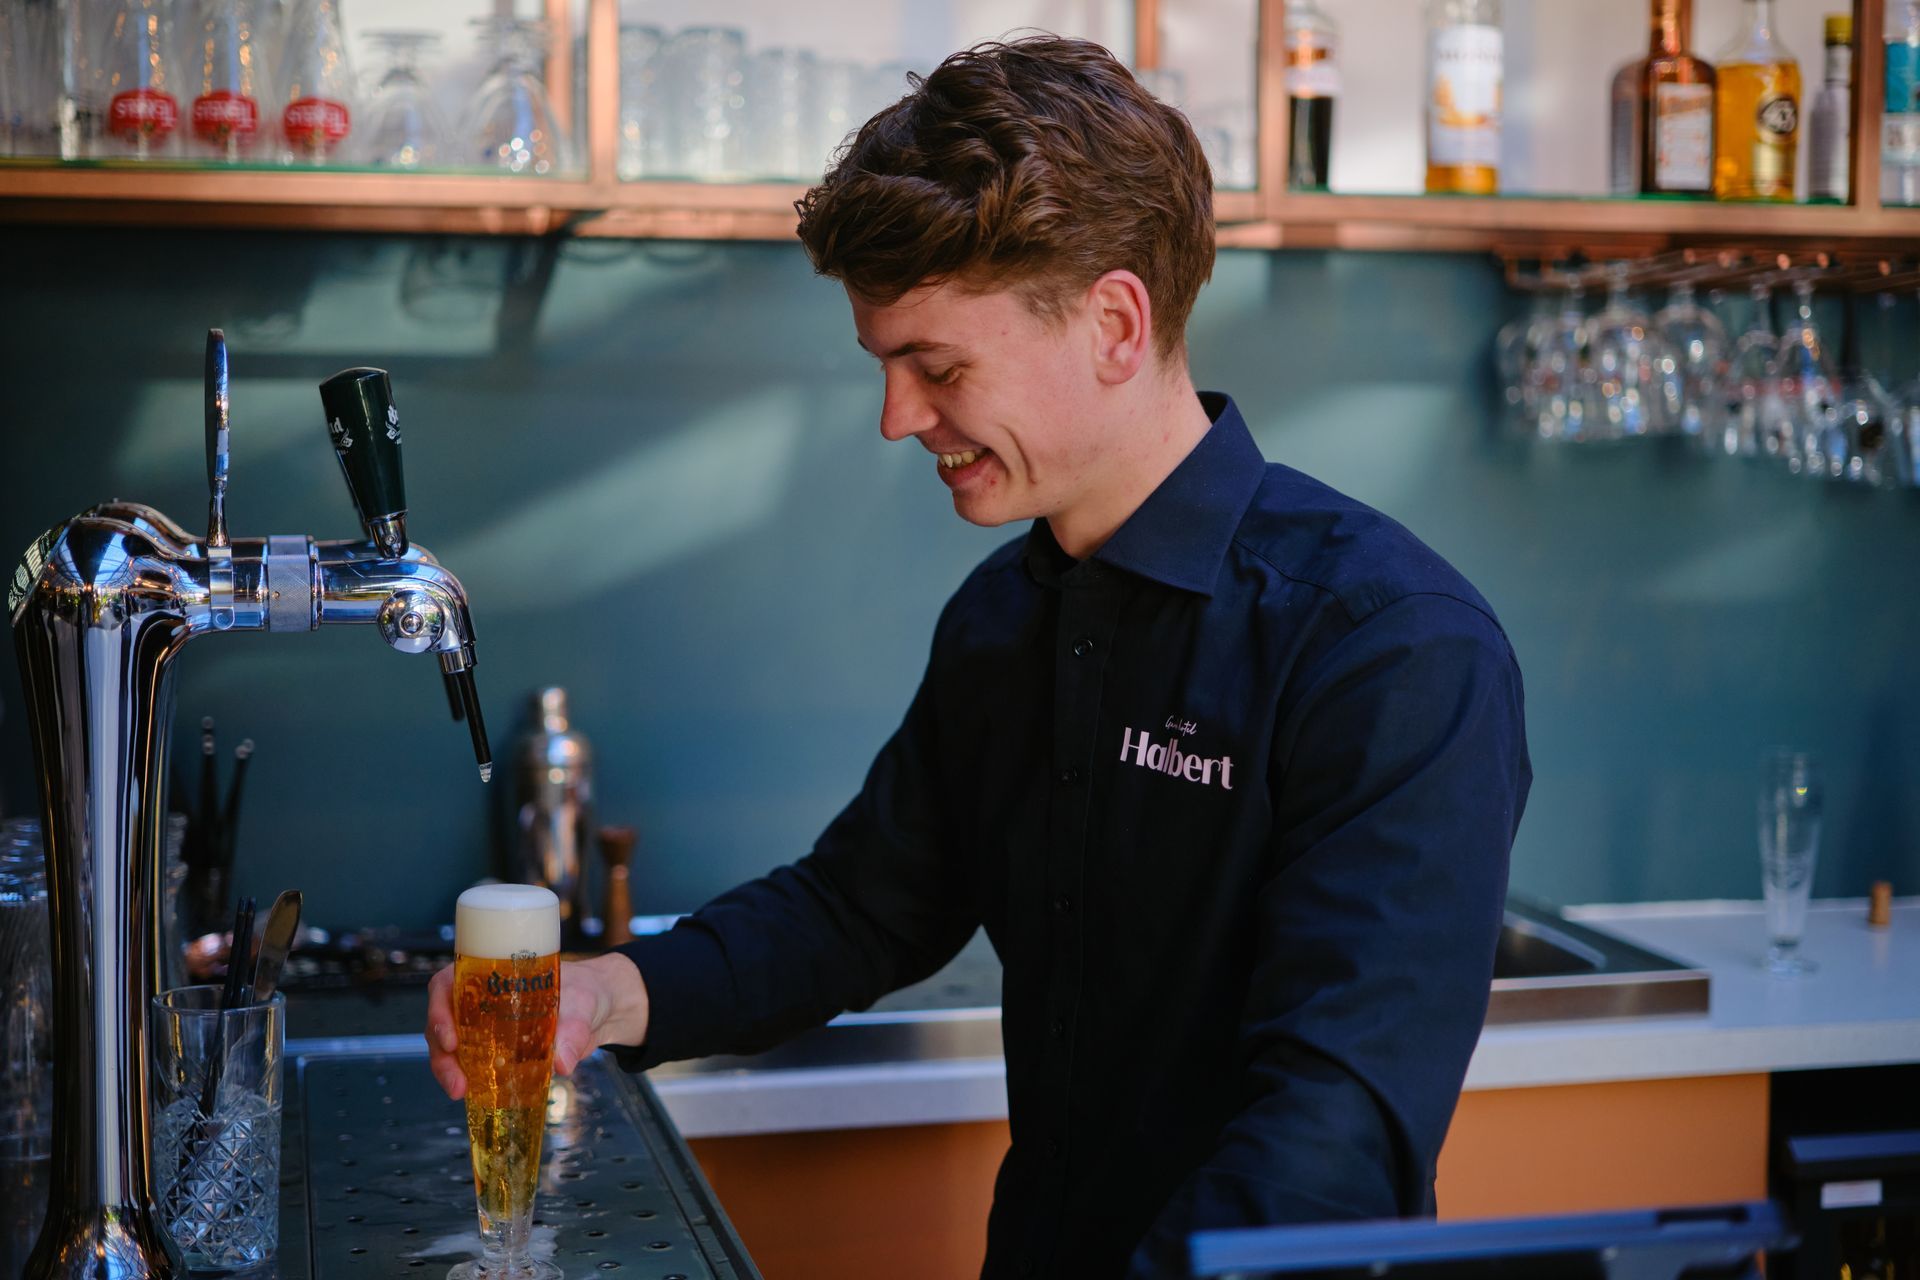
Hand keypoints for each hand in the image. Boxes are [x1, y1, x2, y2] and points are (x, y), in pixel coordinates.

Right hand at [426, 951, 650, 1099]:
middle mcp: (481, 998)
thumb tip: (562, 1062)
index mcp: (492, 973)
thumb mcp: (583, 1004)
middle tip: (455, 1081)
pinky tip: (472, 1093)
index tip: (451, 1037)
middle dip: (441, 1053)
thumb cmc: (586, 992)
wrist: (602, 1009)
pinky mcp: (496, 1049)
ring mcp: (485, 1025)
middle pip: (443, 1020)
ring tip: (459, 1091)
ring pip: (450, 1045)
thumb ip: (574, 1031)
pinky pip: (471, 1062)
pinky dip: (467, 1077)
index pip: (447, 983)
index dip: (439, 1009)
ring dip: (448, 1069)